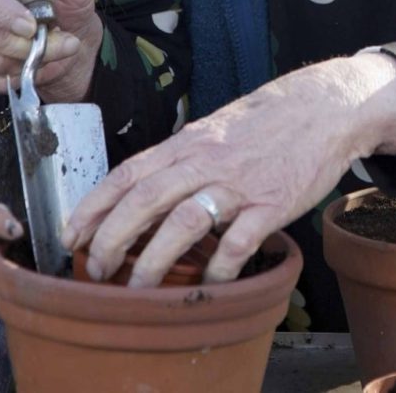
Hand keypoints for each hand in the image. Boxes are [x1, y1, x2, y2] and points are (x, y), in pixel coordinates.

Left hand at [63, 52, 395, 288]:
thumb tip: (144, 189)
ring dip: (154, 259)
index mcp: (189, 142)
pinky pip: (238, 241)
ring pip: (184, 221)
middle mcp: (207, 160)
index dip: (94, 205)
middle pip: (146, 198)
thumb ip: (182, 157)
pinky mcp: (272, 203)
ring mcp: (239, 183)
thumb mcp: (215, 129)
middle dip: (112, 237)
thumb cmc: (268, 121)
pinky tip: (209, 284)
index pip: (129, 172)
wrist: (326, 107)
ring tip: (137, 288)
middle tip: (95, 269)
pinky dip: (219, 267)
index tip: (70, 234)